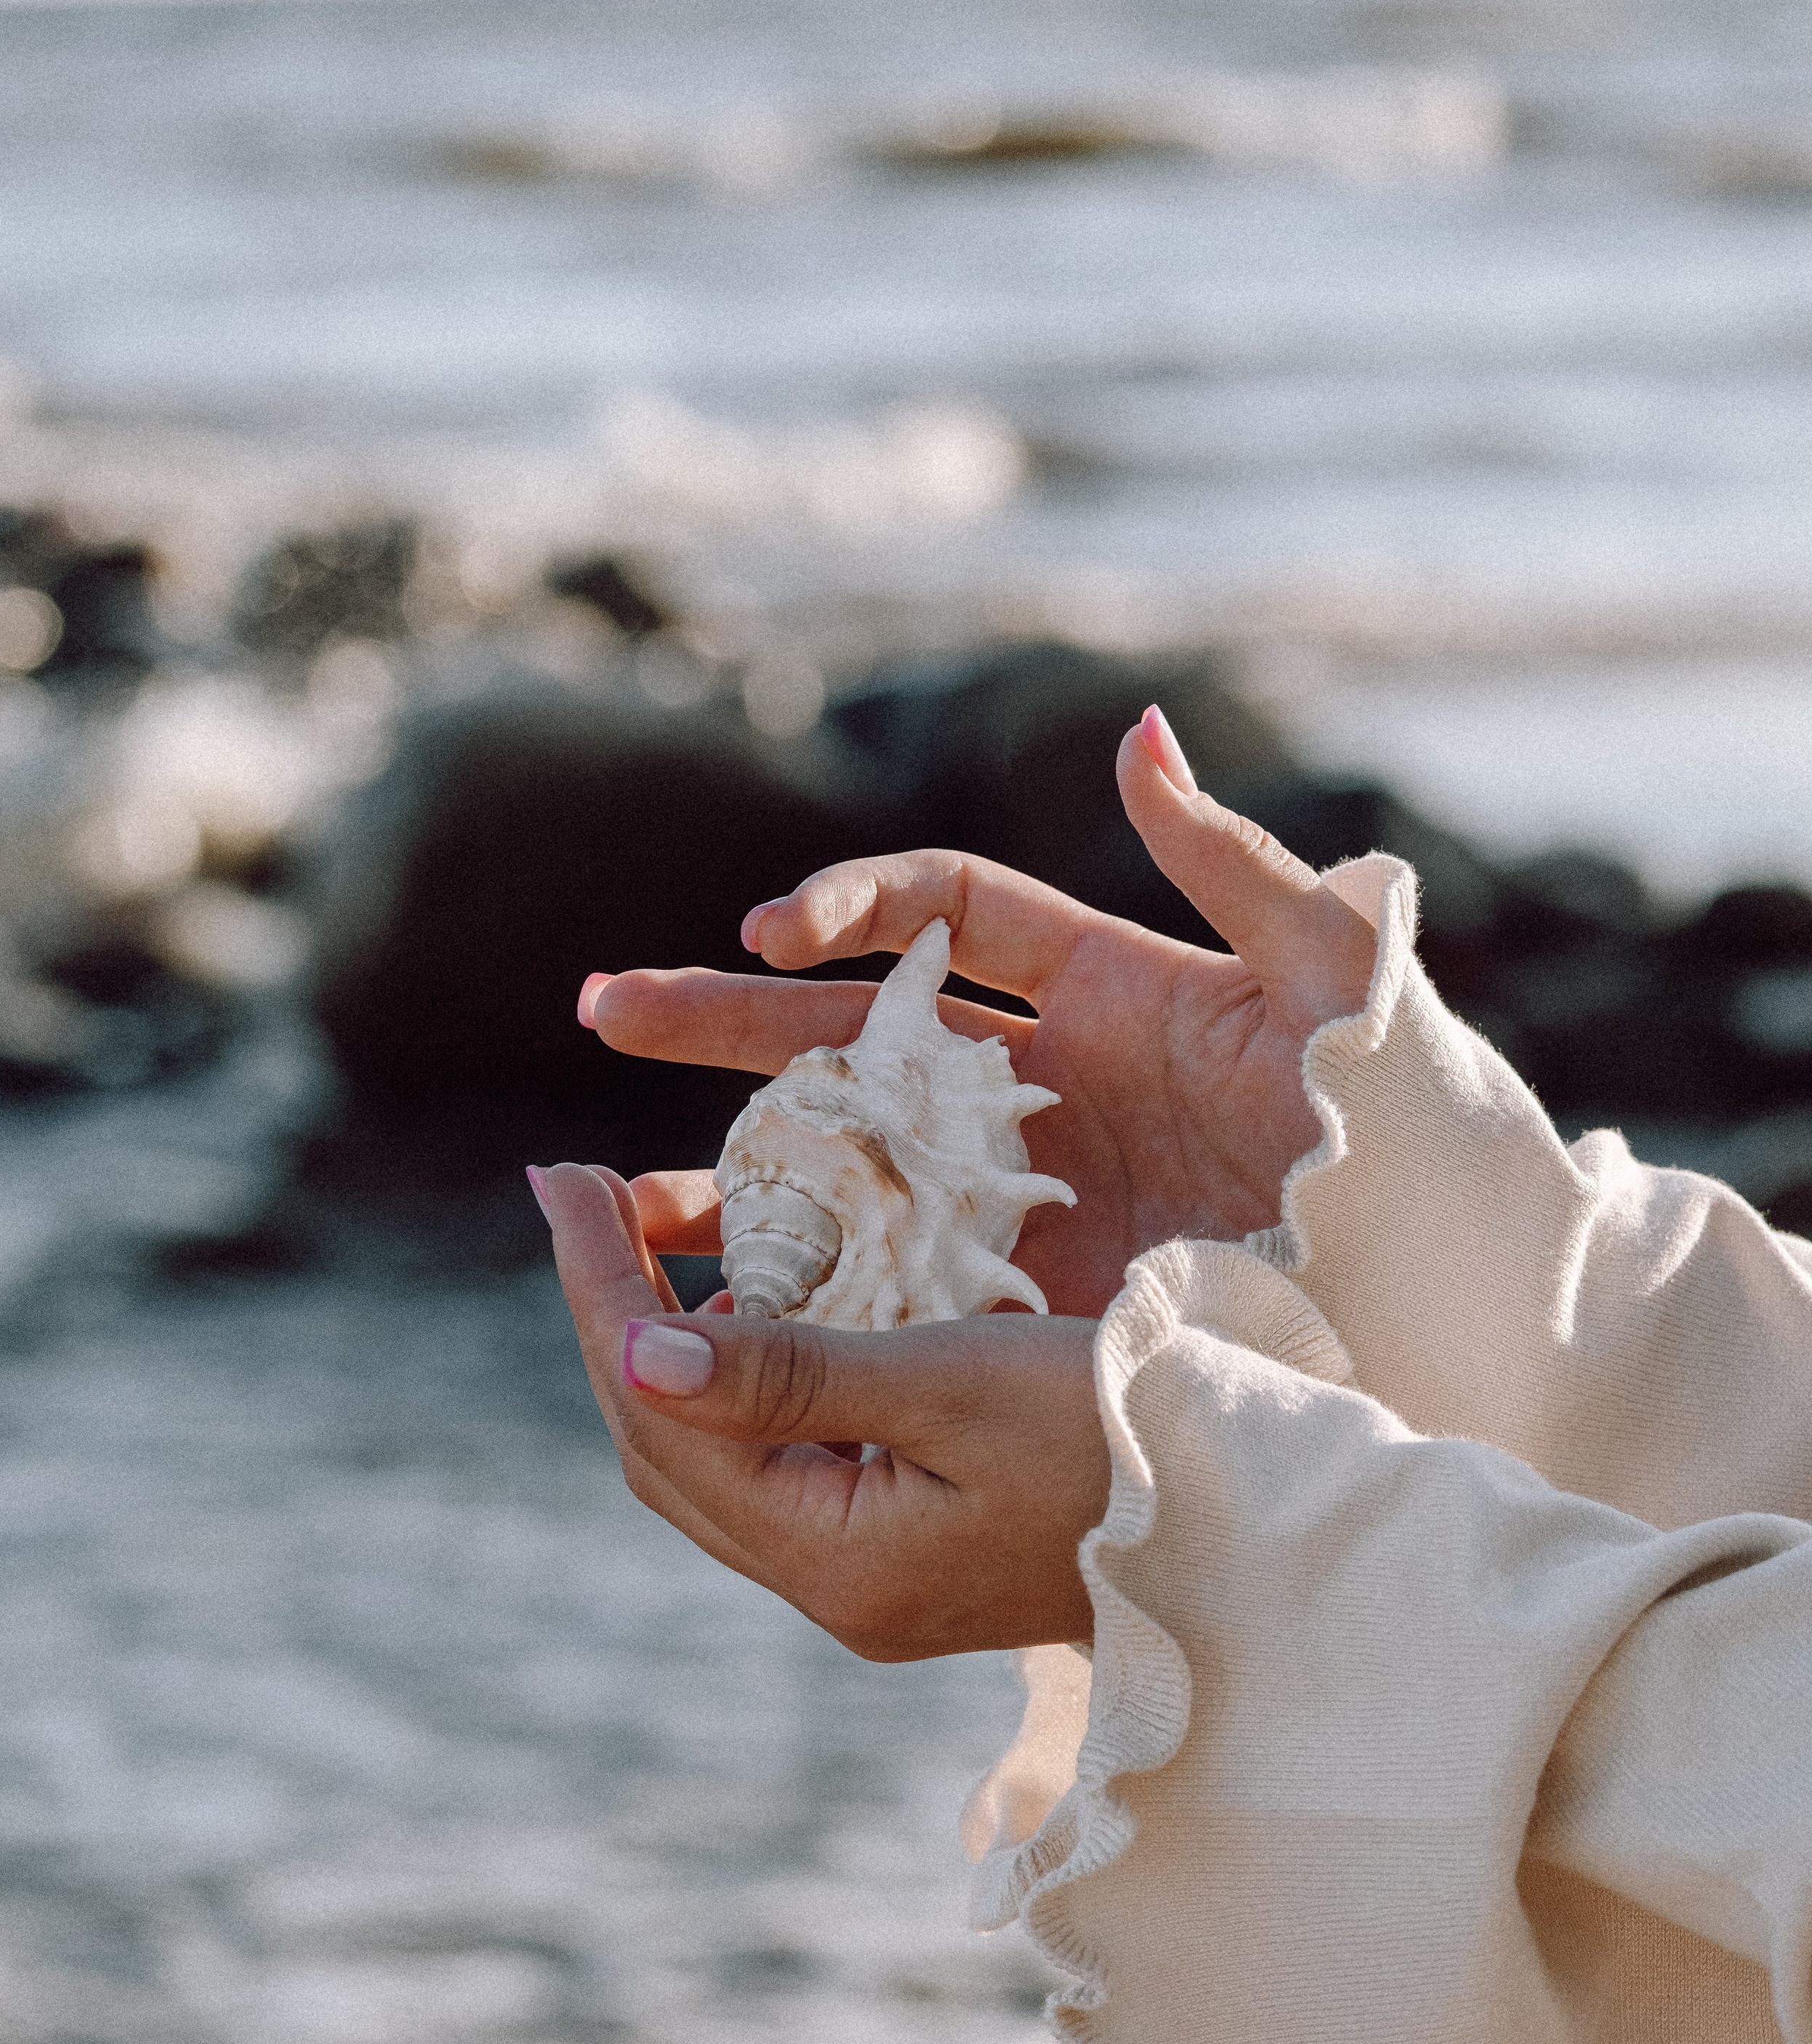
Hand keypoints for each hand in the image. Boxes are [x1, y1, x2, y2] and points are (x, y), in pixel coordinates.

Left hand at [538, 1162, 1103, 1658]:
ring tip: (641, 1230)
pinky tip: (752, 1300)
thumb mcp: (959, 1380)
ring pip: (716, 1457)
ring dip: (669, 1343)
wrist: (1263, 1525)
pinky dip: (742, 1374)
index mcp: (835, 1558)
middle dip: (611, 1311)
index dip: (598, 1287)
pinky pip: (780, 1460)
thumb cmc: (1130, 1433)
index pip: (660, 1409)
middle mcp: (836, 1586)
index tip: (559, 1173)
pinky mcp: (914, 1549)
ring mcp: (874, 1578)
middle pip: (667, 1445)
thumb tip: (634, 1349)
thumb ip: (794, 1372)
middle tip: (578, 1189)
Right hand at [584, 708, 1378, 1315]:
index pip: (947, 914)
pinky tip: (712, 1307)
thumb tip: (1140, 736)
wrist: (1439, 1294)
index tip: (776, 928)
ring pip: (851, 1167)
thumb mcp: (1329, 981)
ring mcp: (1026, 1195)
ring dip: (735, 1172)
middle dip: (726, 1020)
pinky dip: (809, 1286)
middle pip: (854, 1033)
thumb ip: (1233, 861)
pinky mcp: (1028, 1295)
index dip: (854, 904)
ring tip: (612, 1202)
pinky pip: (895, 1280)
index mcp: (1105, 990)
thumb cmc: (1398, 1123)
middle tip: (604, 1014)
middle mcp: (1044, 1087)